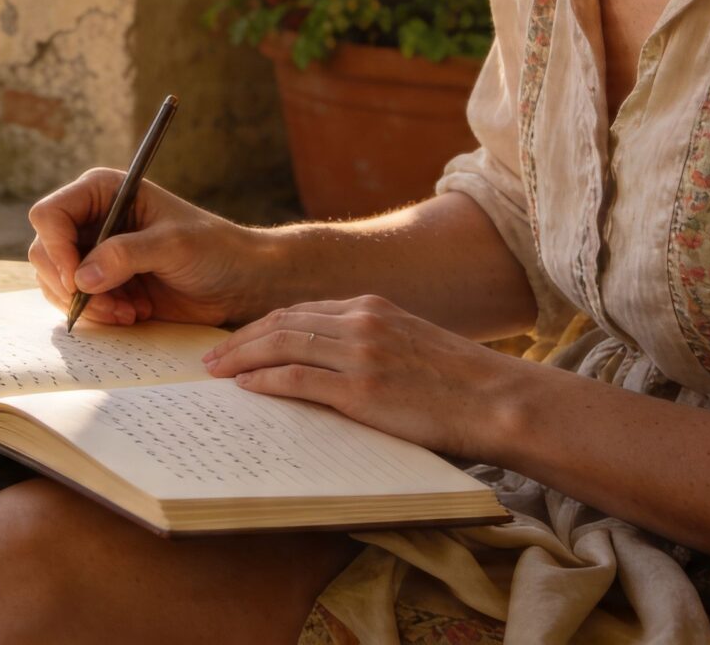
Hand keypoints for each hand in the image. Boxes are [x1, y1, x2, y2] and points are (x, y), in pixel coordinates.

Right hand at [26, 170, 267, 327]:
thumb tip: (81, 277)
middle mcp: (90, 220)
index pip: (50, 215)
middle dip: (71, 284)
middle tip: (110, 305)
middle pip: (44, 251)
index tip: (76, 280)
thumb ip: (126, 255)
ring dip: (88, 305)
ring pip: (55, 282)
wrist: (239, 282)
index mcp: (102, 192)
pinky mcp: (103, 285)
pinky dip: (98, 315)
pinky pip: (75, 303)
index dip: (55, 247)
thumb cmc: (214, 249)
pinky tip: (134, 313)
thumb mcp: (173, 245)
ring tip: (130, 311)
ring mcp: (93, 254)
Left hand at [201, 294, 525, 460]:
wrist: (500, 401)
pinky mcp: (362, 391)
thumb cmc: (461, 384)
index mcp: (372, 308)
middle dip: (240, 339)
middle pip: (281, 322)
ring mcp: (360, 355)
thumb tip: (330, 365)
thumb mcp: (412, 344)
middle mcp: (362, 322)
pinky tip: (245, 388)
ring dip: (241, 358)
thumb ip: (371, 344)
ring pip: (282, 345)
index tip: (238, 340)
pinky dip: (264, 381)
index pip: (300, 311)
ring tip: (215, 372)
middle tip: (209, 357)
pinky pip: (298, 380)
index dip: (262, 325)